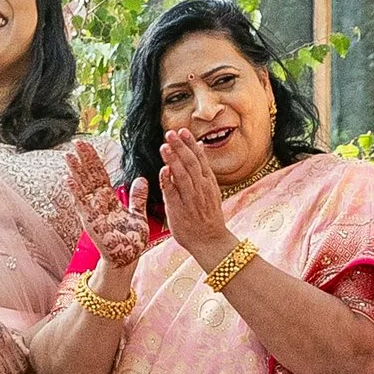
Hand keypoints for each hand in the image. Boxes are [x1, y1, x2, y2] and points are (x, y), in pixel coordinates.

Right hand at [65, 139, 148, 278]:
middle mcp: (98, 204)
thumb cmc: (132, 240)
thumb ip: (137, 198)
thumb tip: (142, 179)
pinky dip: (75, 192)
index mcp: (108, 200)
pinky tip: (69, 179)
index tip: (87, 145)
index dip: (93, 160)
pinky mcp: (91, 222)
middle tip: (75, 142)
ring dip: (75, 172)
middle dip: (82, 159)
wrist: (129, 259)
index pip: (99, 175)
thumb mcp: (138, 215)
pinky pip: (82, 204)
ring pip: (83, 187)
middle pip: (89, 177)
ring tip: (68, 156)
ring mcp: (93, 212)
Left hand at [157, 127, 234, 269]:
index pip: (200, 159)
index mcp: (208, 183)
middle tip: (170, 133)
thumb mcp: (209, 190)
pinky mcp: (180, 210)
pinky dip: (168, 181)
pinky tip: (163, 170)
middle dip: (181, 147)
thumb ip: (201, 170)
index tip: (183, 131)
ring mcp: (191, 199)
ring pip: (183, 176)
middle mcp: (201, 189)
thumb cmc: (207, 216)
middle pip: (191, 164)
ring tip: (165, 146)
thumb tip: (197, 148)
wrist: (211, 241)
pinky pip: (173, 193)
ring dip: (174, 160)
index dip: (191, 144)